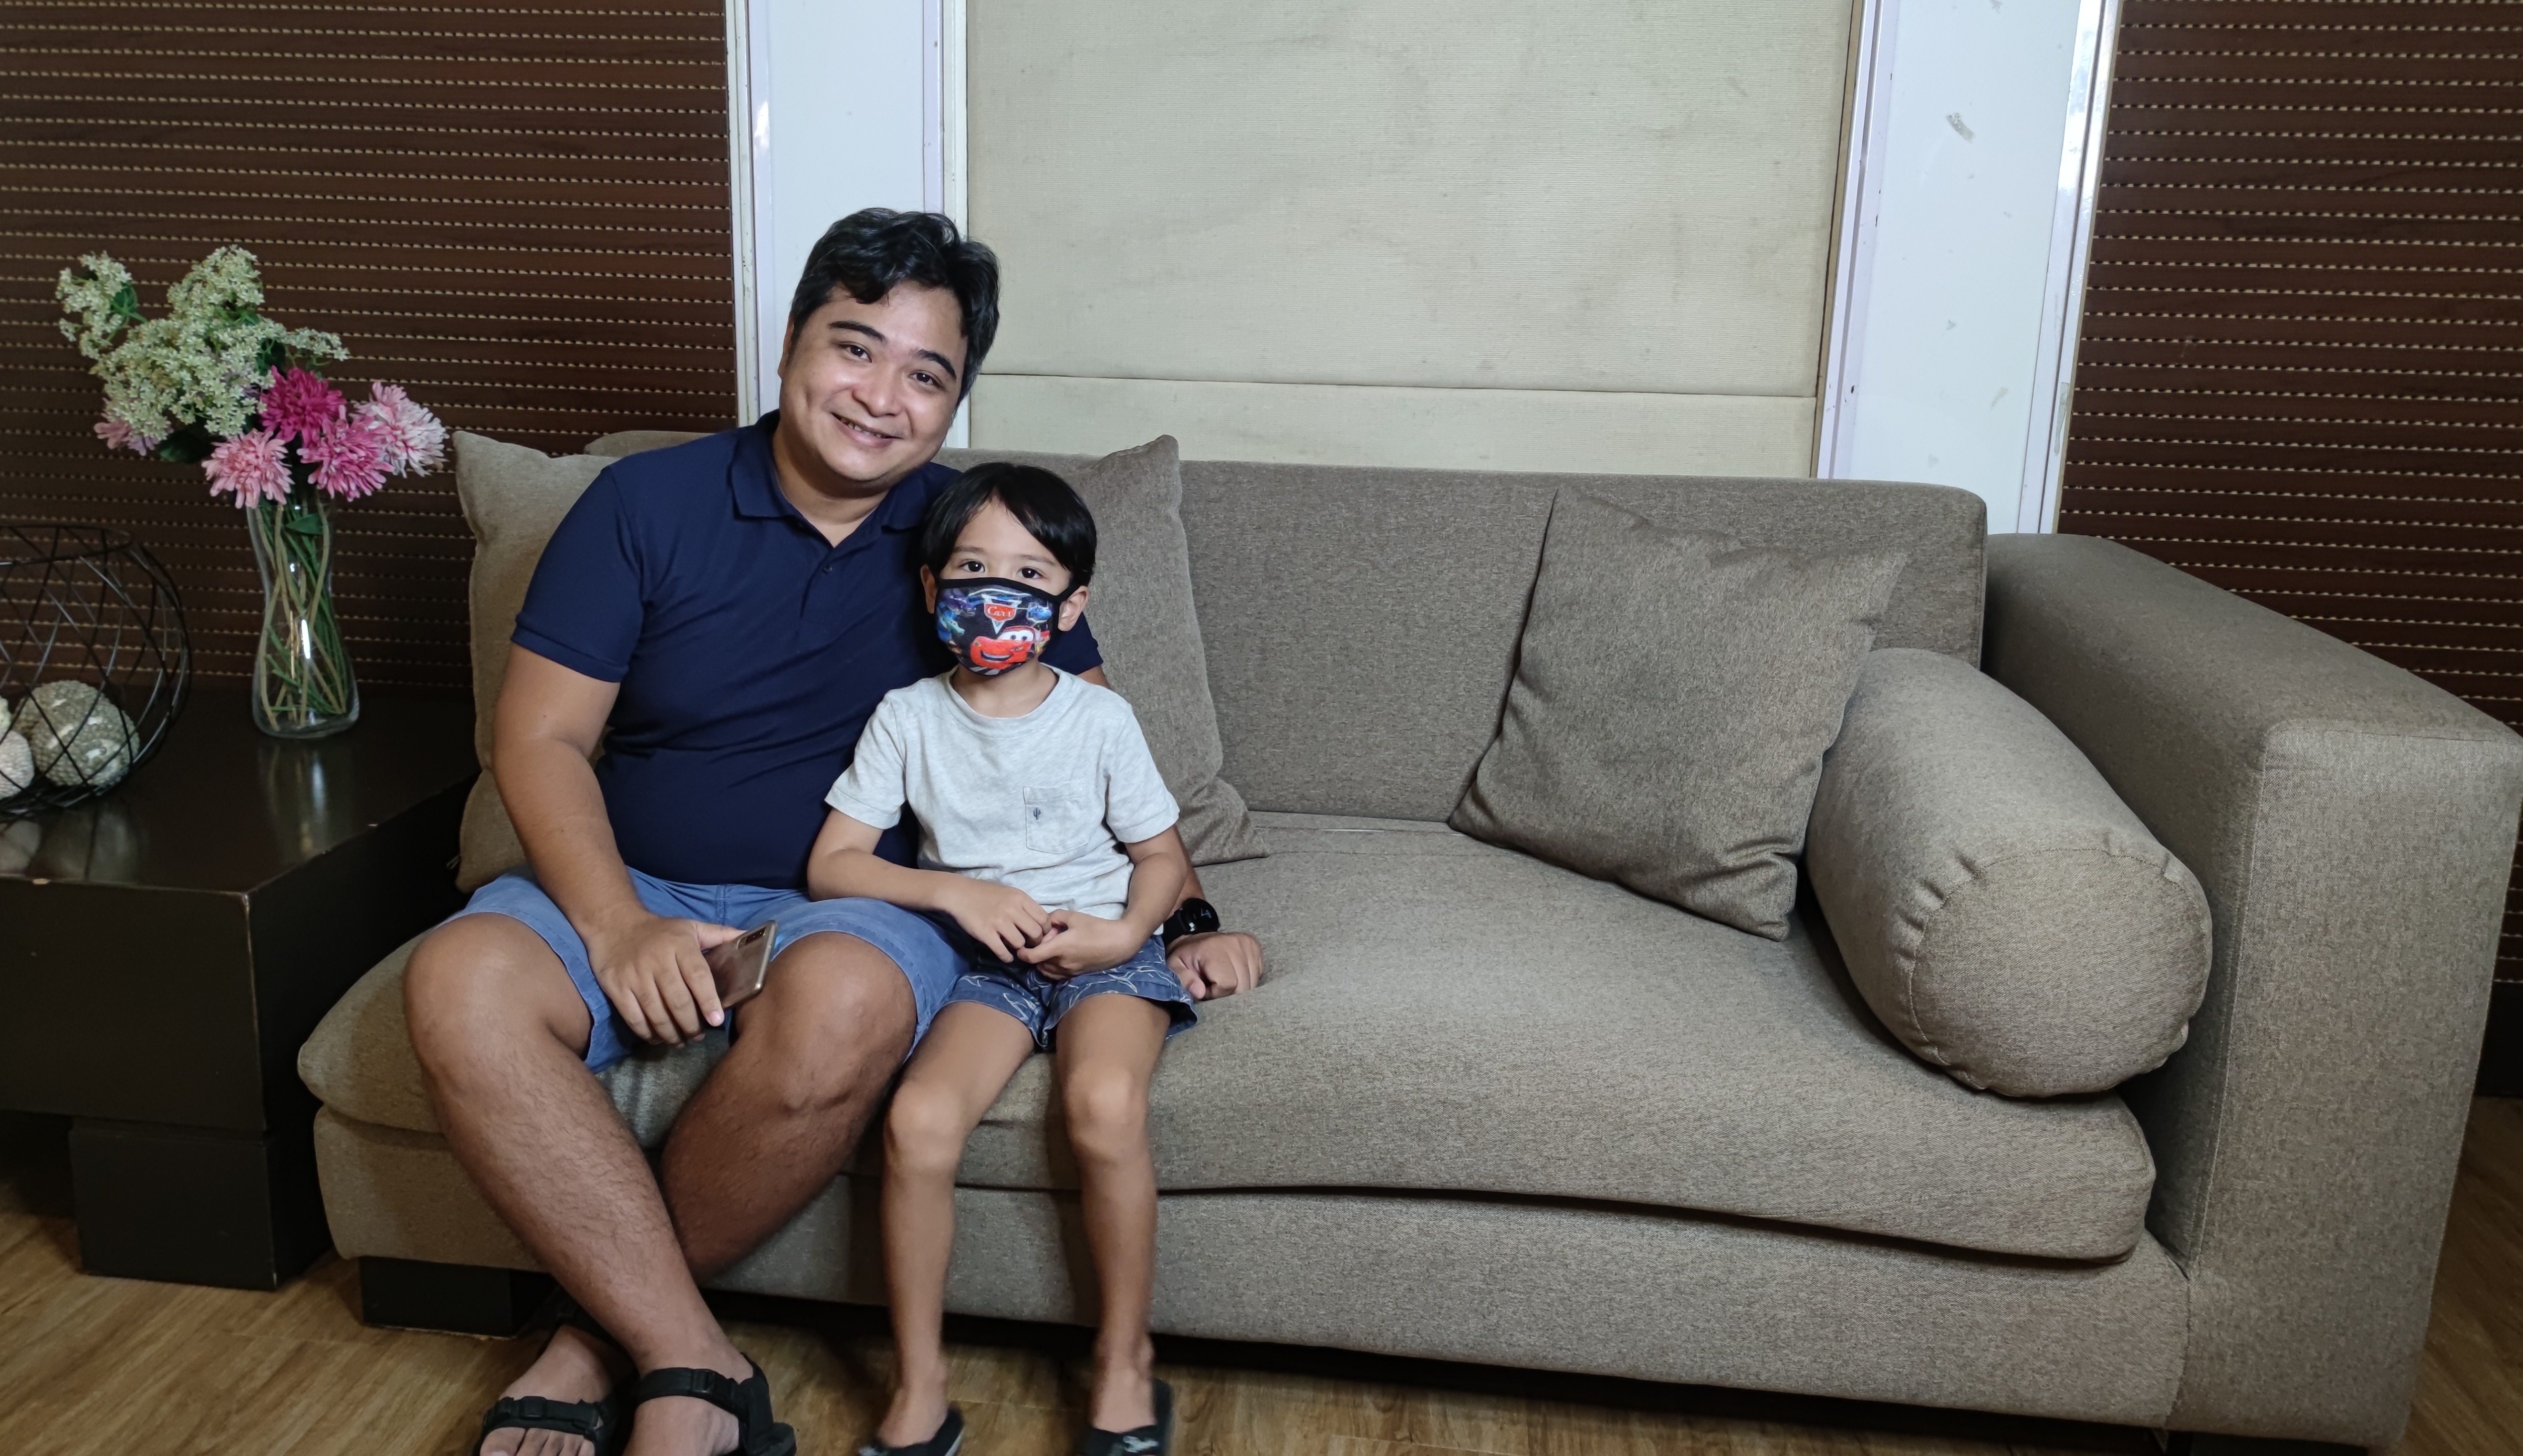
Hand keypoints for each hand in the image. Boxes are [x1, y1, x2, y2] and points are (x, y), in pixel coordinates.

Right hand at [583, 912, 740, 1044]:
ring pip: (657, 1013)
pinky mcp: (617, 987)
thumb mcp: (690, 927)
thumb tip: (750, 935)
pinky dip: (647, 1033)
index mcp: (680, 945)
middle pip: (678, 1001)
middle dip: (691, 1024)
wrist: (614, 924)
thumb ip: (719, 934)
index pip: (698, 976)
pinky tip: (658, 1038)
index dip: (708, 1001)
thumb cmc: (660, 931)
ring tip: (681, 1041)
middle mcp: (657, 961)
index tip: (716, 1021)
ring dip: (671, 1033)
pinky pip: (634, 1018)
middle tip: (699, 1035)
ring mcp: (635, 975)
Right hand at [940, 878, 1051, 961]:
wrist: (960, 894)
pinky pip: (1002, 951)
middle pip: (1035, 933)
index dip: (1045, 930)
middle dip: (1035, 942)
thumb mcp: (1010, 893)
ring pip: (1019, 943)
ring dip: (1019, 949)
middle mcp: (1012, 910)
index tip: (1040, 934)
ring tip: (1015, 948)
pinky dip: (1006, 957)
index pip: (1044, 918)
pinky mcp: (985, 934)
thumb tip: (1039, 923)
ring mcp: (998, 922)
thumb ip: (1024, 906)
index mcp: (1020, 898)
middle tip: (1029, 944)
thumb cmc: (986, 893)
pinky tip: (1006, 956)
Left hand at [1016, 910, 1142, 977]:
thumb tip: (1045, 922)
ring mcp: (1068, 971)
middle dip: (1035, 952)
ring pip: (1045, 970)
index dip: (1021, 952)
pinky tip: (1057, 956)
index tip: (1020, 944)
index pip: (1031, 956)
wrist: (1119, 943)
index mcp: (1059, 948)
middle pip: (1037, 963)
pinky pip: (1055, 974)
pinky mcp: (1075, 974)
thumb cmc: (1097, 928)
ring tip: (1050, 948)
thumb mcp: (1074, 916)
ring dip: (1042, 961)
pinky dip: (1051, 967)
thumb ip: (1055, 916)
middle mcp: (1061, 963)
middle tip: (1042, 940)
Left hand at [1168, 930, 1261, 1000]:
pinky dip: (1246, 980)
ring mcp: (1248, 944)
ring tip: (1222, 980)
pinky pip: (1257, 975)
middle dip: (1228, 994)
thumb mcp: (1174, 967)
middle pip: (1243, 986)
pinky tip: (1234, 974)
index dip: (1216, 993)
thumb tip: (1199, 992)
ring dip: (1238, 988)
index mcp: (1215, 949)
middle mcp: (1236, 943)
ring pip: (1252, 983)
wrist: (1195, 940)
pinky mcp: (1255, 947)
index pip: (1228, 984)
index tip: (1205, 989)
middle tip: (1213, 986)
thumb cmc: (1185, 957)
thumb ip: (1183, 979)